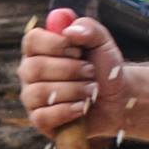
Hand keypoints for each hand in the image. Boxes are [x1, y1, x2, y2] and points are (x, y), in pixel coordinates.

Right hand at [18, 16, 127, 141]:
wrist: (118, 100)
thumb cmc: (105, 69)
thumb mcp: (103, 43)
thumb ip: (88, 28)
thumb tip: (68, 31)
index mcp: (40, 49)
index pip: (32, 40)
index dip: (54, 44)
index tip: (77, 50)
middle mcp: (30, 72)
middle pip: (33, 68)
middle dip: (69, 70)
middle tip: (90, 71)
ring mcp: (32, 97)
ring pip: (38, 93)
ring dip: (72, 91)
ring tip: (91, 90)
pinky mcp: (39, 120)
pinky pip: (42, 116)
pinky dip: (66, 111)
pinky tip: (81, 107)